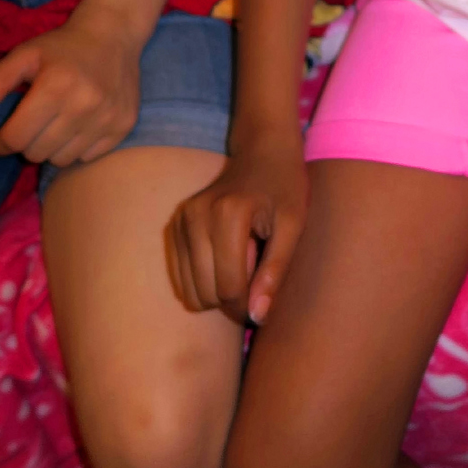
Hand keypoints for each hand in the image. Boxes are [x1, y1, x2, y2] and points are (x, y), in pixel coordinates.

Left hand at [0, 6, 143, 166]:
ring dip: (49, 148)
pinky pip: (87, 157)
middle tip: (28, 125)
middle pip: (37, 153)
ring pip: (61, 160)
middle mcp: (85, 105)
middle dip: (24, 144)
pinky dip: (75, 148)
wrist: (113, 36)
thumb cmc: (61, 47)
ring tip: (51, 126)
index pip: (16, 138)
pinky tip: (75, 126)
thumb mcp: (23, 56)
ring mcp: (107, 118)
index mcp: (55, 86)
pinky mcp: (123, 126)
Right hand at [168, 131, 307, 324]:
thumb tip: (258, 316)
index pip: (228, 287)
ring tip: (241, 265)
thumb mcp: (293, 227)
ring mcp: (180, 220)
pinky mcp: (174, 225)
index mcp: (227, 214)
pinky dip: (202, 282)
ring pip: (190, 291)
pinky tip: (224, 261)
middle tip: (256, 279)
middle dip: (232, 300)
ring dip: (216, 292)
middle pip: (206, 292)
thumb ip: (276, 271)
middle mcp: (196, 216)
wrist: (263, 151)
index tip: (264, 301)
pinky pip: (181, 278)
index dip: (247, 306)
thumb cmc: (285, 188)